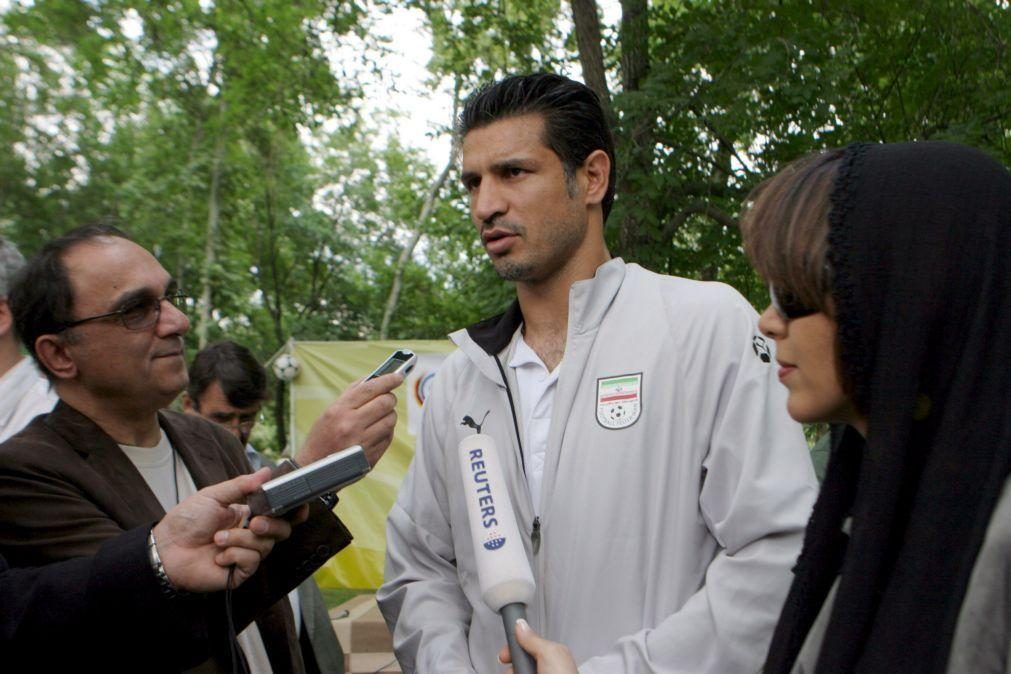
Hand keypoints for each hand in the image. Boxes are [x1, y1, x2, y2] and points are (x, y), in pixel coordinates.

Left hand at [152, 468, 292, 591]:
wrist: (166, 548)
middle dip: (271, 525)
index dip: (294, 510)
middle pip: (282, 531)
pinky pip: (252, 562)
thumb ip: (241, 485)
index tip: (297, 505)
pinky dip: (236, 555)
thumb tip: (266, 472)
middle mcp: (251, 534)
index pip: (281, 513)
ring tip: (218, 538)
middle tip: (253, 522)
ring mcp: (246, 554)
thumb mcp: (213, 496)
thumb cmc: (186, 520)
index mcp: (249, 514)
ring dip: (241, 540)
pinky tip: (219, 556)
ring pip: (266, 546)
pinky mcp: (239, 573)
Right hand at [295, 373, 401, 466]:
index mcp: (339, 411)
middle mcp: (351, 426)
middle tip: (387, 398)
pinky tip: (376, 432)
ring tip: (379, 417)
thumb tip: (374, 378)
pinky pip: (389, 437)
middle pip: (385, 403)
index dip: (387, 380)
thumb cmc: (321, 437)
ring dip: (389, 415)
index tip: (398, 376)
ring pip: (391, 420)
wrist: (313, 470)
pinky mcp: (371, 457)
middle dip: (389, 398)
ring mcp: (362, 443)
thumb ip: (352, 394)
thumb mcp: (330, 411)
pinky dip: (386, 431)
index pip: (370, 388)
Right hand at [499, 619, 577, 673]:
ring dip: (513, 673)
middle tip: (513, 672)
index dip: (513, 650)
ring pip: (517, 672)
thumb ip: (533, 639)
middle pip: (519, 663)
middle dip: (512, 668)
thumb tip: (520, 625)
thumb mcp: (548, 653)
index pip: (527, 646)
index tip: (504, 656)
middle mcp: (545, 669)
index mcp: (552, 656)